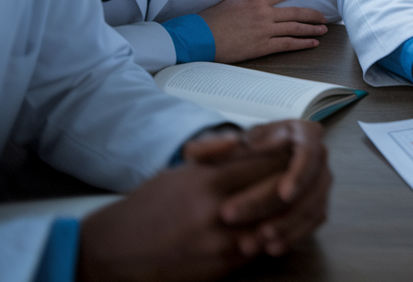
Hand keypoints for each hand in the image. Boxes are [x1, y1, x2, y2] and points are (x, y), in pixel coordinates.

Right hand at [77, 150, 289, 280]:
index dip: (283, 157)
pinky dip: (267, 236)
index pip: (266, 164)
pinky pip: (258, 250)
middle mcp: (218, 214)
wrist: (115, 252)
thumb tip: (250, 143)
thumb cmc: (148, 206)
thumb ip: (219, 158)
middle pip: (277, 194)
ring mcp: (222, 245)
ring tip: (288, 201)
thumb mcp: (181, 172)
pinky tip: (267, 226)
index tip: (291, 152)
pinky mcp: (222, 269)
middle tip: (297, 176)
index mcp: (208, 183)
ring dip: (283, 213)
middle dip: (291, 183)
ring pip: (274, 224)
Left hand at [182, 120, 331, 256]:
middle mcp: (317, 156)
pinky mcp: (317, 204)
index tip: (284, 194)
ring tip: (258, 240)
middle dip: (279, 206)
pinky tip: (271, 248)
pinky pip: (312, 223)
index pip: (309, 152)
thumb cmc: (234, 154)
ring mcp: (319, 182)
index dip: (300, 174)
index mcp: (301, 133)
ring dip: (288, 226)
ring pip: (313, 207)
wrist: (240, 171)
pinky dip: (294, 236)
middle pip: (309, 184)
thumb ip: (212, 145)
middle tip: (250, 222)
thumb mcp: (218, 147)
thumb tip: (231, 143)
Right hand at [199, 0, 327, 62]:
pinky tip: (312, 43)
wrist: (201, 37)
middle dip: (312, 14)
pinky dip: (302, 43)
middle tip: (323, 16)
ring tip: (323, 29)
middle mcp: (264, 14)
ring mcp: (265, 30)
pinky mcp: (263, 46)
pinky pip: (288, 44)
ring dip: (312, 29)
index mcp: (255, 1)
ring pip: (295, 28)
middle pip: (295, 13)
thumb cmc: (210, 20)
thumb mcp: (226, 2)